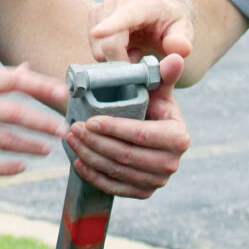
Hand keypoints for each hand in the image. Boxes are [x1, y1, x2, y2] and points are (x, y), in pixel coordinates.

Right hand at [0, 64, 68, 175]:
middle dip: (43, 122)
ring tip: (45, 150)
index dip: (41, 86)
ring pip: (2, 140)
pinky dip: (5, 167)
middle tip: (62, 129)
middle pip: (13, 112)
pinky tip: (20, 167)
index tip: (63, 94)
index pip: (12, 80)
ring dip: (29, 146)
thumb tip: (27, 70)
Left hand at [64, 54, 190, 198]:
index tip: (89, 120)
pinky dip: (94, 176)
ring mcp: (157, 181)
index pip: (140, 135)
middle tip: (73, 128)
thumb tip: (177, 56)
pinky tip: (78, 162)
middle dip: (95, 142)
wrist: (152, 131)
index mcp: (178, 138)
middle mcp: (171, 163)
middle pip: (126, 155)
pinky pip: (115, 188)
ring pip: (117, 171)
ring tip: (70, 139)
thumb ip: (164, 75)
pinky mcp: (143, 192)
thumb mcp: (158, 89)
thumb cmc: (152, 104)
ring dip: (90, 156)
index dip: (113, 128)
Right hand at [88, 0, 194, 63]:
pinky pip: (94, 47)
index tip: (97, 33)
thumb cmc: (172, 23)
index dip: (111, 26)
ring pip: (99, 48)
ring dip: (115, 59)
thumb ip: (182, 41)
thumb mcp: (185, 32)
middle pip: (109, 42)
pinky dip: (107, 55)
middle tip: (141, 58)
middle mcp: (119, 1)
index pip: (126, 17)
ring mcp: (103, 7)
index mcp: (145, 4)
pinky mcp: (94, 15)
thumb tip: (178, 48)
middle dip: (123, 61)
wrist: (159, 10)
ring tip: (133, 50)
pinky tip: (122, 47)